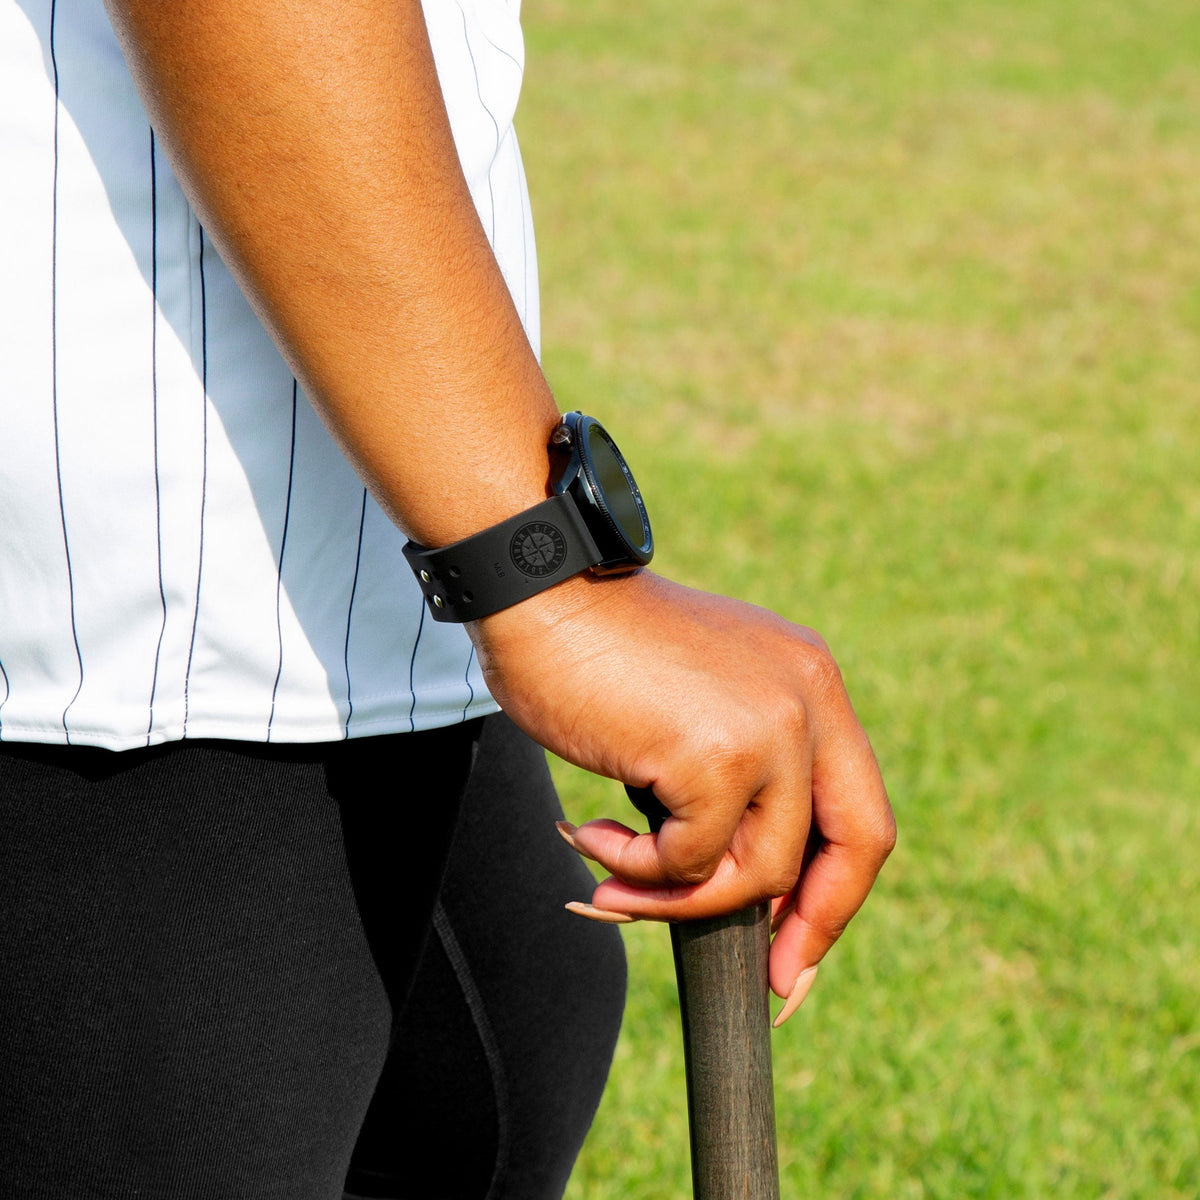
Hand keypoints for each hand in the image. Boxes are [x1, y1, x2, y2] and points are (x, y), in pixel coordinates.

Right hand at [471, 570, 895, 1012]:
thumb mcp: (699, 704)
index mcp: (809, 682)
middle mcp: (808, 697)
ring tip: (608, 872)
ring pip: (759, 870)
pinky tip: (588, 834)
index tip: (796, 948)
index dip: (836, 889)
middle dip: (814, 927)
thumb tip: (739, 883)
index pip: (858, 807)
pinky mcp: (718, 754)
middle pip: (855, 845)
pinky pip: (689, 863)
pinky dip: (634, 870)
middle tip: (770, 983)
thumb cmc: (598, 651)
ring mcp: (771, 725)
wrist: (541, 592)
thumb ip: (737, 774)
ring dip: (676, 895)